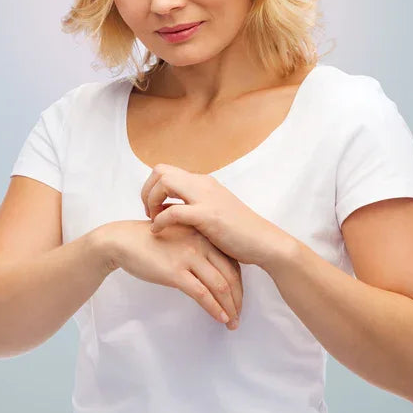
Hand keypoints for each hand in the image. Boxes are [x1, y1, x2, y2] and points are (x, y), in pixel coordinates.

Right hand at [101, 219, 242, 328]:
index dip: (239, 284)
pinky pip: (202, 294)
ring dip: (229, 308)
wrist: (122, 240)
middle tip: (239, 316)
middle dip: (238, 299)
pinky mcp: (175, 272)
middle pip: (230, 275)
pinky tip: (220, 318)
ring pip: (220, 286)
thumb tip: (212, 272)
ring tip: (232, 322)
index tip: (239, 300)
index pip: (232, 262)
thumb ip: (197, 250)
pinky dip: (214, 308)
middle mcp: (200, 244)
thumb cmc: (148, 240)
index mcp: (203, 235)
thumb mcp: (179, 237)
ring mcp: (188, 257)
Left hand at [141, 163, 296, 267]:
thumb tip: (169, 209)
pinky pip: (174, 211)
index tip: (153, 208)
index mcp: (203, 182)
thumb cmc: (239, 233)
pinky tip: (158, 232)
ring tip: (154, 220)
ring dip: (152, 201)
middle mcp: (203, 184)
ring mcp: (206, 198)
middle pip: (160, 171)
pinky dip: (160, 220)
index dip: (152, 187)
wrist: (265, 242)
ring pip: (164, 182)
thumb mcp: (213, 212)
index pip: (166, 170)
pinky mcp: (208, 215)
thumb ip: (193, 206)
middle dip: (147, 191)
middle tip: (150, 213)